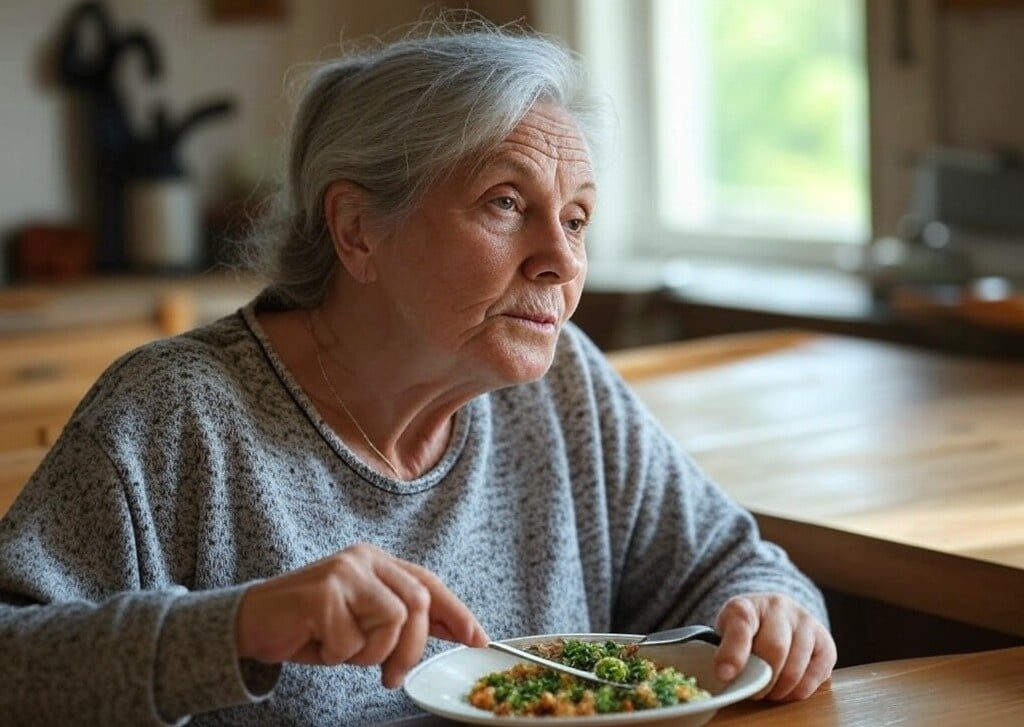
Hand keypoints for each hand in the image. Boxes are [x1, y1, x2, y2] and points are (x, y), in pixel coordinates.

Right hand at [234, 543, 488, 687]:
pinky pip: (351, 639)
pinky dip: (338, 655)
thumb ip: (401, 620)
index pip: (429, 583)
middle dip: (412, 649)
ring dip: (371, 653)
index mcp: (376, 562)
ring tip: (344, 652)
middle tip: (392, 676)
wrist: (249, 622)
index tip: (478, 639)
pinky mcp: (323, 593)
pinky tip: (318, 644)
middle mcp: (364, 559)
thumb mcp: (362, 620)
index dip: (457, 612)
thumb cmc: (308, 625)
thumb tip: (452, 630)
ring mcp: (343, 573)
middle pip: (417, 604)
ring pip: (391, 621)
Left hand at [713, 593, 835, 701]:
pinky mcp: (825, 641)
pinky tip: (788, 690)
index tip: (724, 675)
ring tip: (769, 691)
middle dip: (761, 681)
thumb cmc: (747, 632)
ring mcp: (805, 621)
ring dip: (780, 689)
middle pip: (774, 649)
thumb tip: (726, 677)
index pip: (741, 622)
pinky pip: (817, 674)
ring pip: (795, 667)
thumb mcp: (725, 635)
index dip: (733, 652)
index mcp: (746, 604)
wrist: (774, 617)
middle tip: (752, 692)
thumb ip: (724, 651)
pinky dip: (800, 690)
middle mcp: (778, 606)